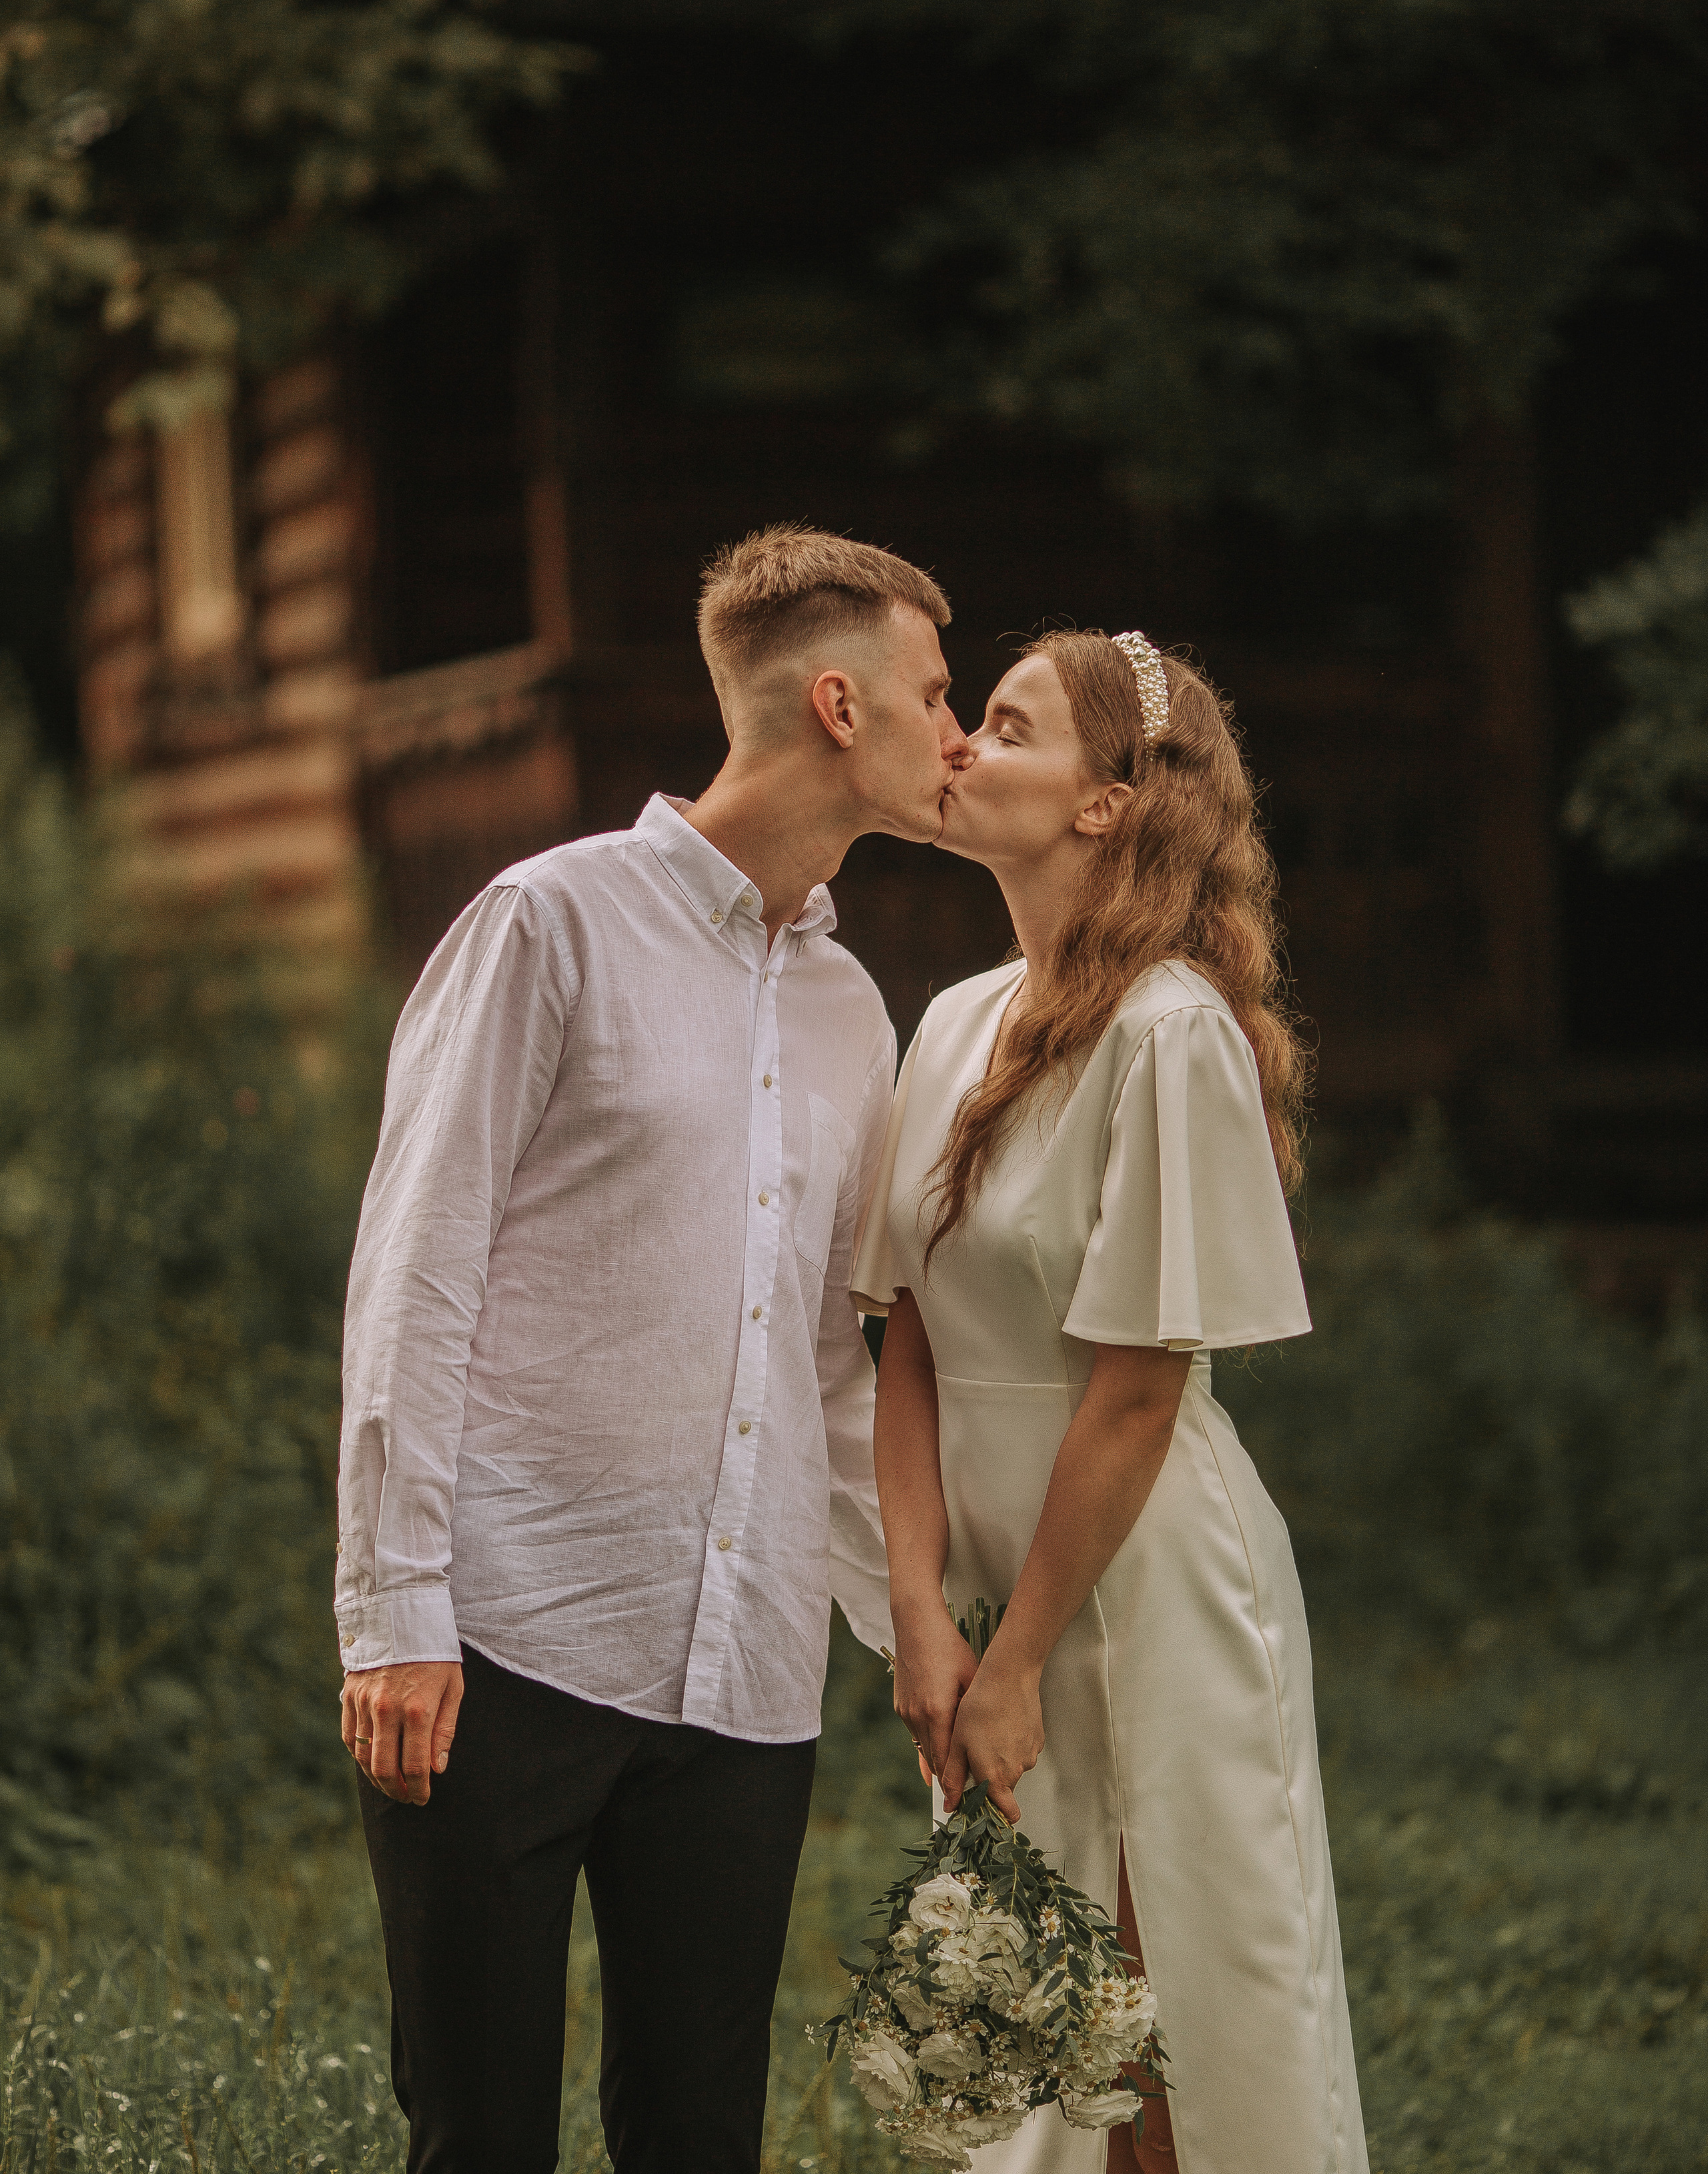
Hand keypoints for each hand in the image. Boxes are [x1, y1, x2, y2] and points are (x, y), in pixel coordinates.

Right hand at [342, 1661, 462, 1804]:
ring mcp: (364, 1703)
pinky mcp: (349, 1696)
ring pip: (363, 1757)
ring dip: (376, 1779)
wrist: (402, 1614)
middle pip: (385, 1769)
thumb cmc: (435, 1652)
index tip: (423, 1798)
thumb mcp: (452, 1687)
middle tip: (407, 1798)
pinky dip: (358, 1756)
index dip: (419, 1789)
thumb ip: (444, 1730)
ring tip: (390, 1786)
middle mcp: (387, 1710)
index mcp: (418, 1710)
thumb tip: (437, 1768)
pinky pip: (348, 1737)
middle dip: (397, 1791)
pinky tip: (371, 1762)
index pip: (415, 1767)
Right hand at [891, 1601, 977, 1782]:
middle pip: (932, 1759)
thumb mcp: (971, 1678)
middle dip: (945, 1779)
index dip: (952, 1784)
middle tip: (959, 1799)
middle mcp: (917, 1716)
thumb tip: (983, 1739)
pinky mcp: (900, 1705)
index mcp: (937, 1712)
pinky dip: (927, 1744)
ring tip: (950, 1782)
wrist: (916, 1625)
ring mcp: (905, 1711)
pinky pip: (915, 1733)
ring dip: (936, 1762)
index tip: (958, 1804)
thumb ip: (973, 1712)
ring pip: (922, 1747)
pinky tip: (935, 1755)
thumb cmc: (949, 1648)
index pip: (945, 1759)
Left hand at [939, 1655, 1043, 1821]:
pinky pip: (1022, 1750)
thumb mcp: (958, 1744)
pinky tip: (1001, 1723)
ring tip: (988, 1731)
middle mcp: (1017, 1770)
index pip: (1007, 1813)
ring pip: (1013, 1766)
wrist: (1008, 1677)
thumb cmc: (979, 1708)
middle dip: (991, 1777)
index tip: (985, 1808)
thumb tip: (951, 1806)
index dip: (998, 1816)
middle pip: (1005, 1787)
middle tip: (975, 1750)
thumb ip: (955, 1778)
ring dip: (1001, 1757)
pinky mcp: (1037, 1739)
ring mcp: (1030, 1754)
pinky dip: (1012, 1743)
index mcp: (996, 1776)